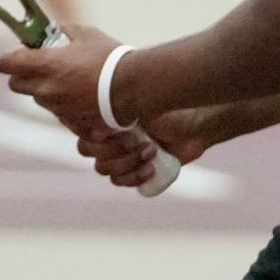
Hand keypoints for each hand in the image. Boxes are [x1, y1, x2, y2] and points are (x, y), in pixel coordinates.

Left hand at [0, 22, 118, 133]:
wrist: (133, 88)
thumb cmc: (110, 58)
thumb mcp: (87, 35)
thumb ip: (65, 30)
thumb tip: (54, 28)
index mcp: (46, 65)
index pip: (5, 64)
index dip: (8, 58)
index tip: (19, 53)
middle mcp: (46, 89)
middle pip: (15, 85)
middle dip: (22, 75)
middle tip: (39, 66)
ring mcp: (57, 108)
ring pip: (38, 98)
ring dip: (45, 89)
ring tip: (69, 79)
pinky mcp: (70, 121)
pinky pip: (57, 111)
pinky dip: (63, 103)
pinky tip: (81, 95)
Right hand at [76, 109, 206, 189]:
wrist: (198, 125)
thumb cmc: (172, 106)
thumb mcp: (144, 99)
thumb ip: (118, 101)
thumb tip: (93, 105)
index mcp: (105, 117)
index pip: (82, 132)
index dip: (95, 135)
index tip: (115, 129)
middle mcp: (109, 136)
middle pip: (90, 152)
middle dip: (114, 149)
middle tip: (137, 140)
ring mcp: (121, 156)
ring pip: (105, 169)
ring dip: (127, 163)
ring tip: (151, 152)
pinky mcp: (134, 171)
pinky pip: (120, 181)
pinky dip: (133, 177)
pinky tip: (151, 169)